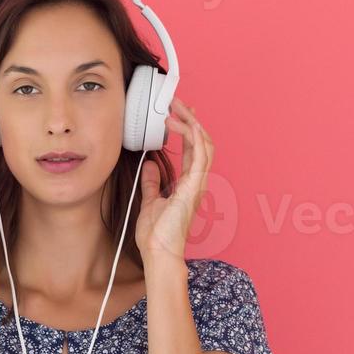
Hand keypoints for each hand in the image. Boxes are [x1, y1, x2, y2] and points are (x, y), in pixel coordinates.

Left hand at [135, 96, 213, 261]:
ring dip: (191, 121)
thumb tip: (150, 165)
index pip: (193, 149)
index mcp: (189, 184)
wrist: (158, 252)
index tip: (179, 112)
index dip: (188, 129)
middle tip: (178, 101)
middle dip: (192, 119)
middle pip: (202, 142)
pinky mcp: (193, 185)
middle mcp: (197, 181)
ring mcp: (197, 183)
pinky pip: (198, 153)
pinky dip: (189, 135)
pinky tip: (177, 123)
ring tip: (177, 106)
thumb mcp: (150, 201)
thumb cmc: (156, 234)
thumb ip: (152, 182)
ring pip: (204, 143)